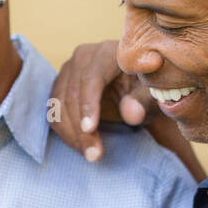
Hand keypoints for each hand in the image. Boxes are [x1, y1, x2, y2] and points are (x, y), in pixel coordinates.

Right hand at [49, 40, 162, 160]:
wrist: (136, 85)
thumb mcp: (153, 95)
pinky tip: (81, 146)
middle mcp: (83, 56)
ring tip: (89, 154)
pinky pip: (54, 110)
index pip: (91, 77)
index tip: (90, 130)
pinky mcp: (61, 84)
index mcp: (108, 52)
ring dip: (70, 133)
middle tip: (94, 155)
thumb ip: (144, 102)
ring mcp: (69, 70)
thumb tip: (131, 114)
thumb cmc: (147, 87)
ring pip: (58, 104)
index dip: (88, 104)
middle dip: (80, 128)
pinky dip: (65, 130)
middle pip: (72, 93)